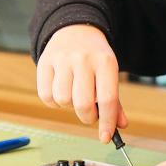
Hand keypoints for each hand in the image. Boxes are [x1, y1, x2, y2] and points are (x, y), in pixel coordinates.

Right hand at [36, 24, 127, 142]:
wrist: (76, 28)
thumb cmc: (96, 57)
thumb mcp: (110, 72)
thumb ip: (115, 101)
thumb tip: (120, 126)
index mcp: (106, 62)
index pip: (108, 99)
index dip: (107, 122)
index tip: (106, 138)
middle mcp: (83, 59)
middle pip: (83, 104)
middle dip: (87, 117)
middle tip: (89, 114)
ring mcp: (62, 59)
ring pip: (62, 100)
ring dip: (68, 106)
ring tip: (74, 95)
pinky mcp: (45, 61)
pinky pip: (46, 95)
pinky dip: (53, 102)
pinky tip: (61, 91)